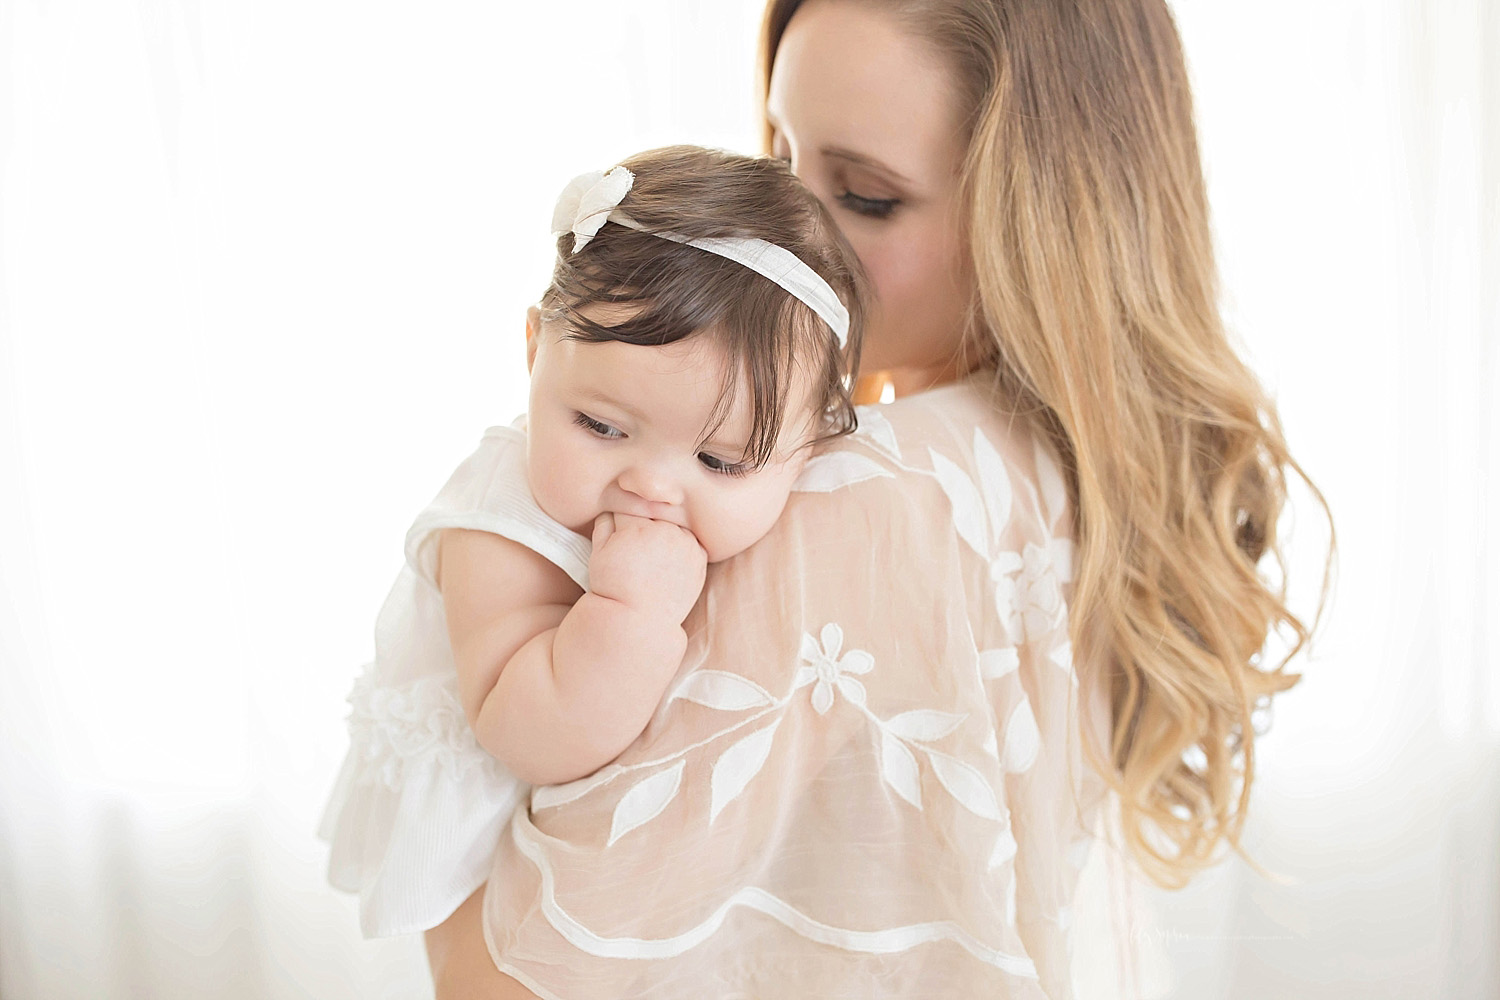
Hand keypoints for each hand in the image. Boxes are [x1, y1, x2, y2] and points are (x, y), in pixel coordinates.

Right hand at [588, 512, 706, 624]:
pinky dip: (682, 547)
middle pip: (654, 514)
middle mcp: (665, 531)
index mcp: (638, 526)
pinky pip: (690, 541)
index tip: (619, 538)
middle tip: (637, 551)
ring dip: (665, 534)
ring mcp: (686, 544)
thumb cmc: (613, 588)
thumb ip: (604, 524)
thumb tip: (611, 510)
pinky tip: (668, 563)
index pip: (628, 507)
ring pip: (673, 525)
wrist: (639, 620)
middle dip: (644, 526)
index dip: (620, 523)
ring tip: (652, 558)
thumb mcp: (598, 554)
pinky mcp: (699, 558)